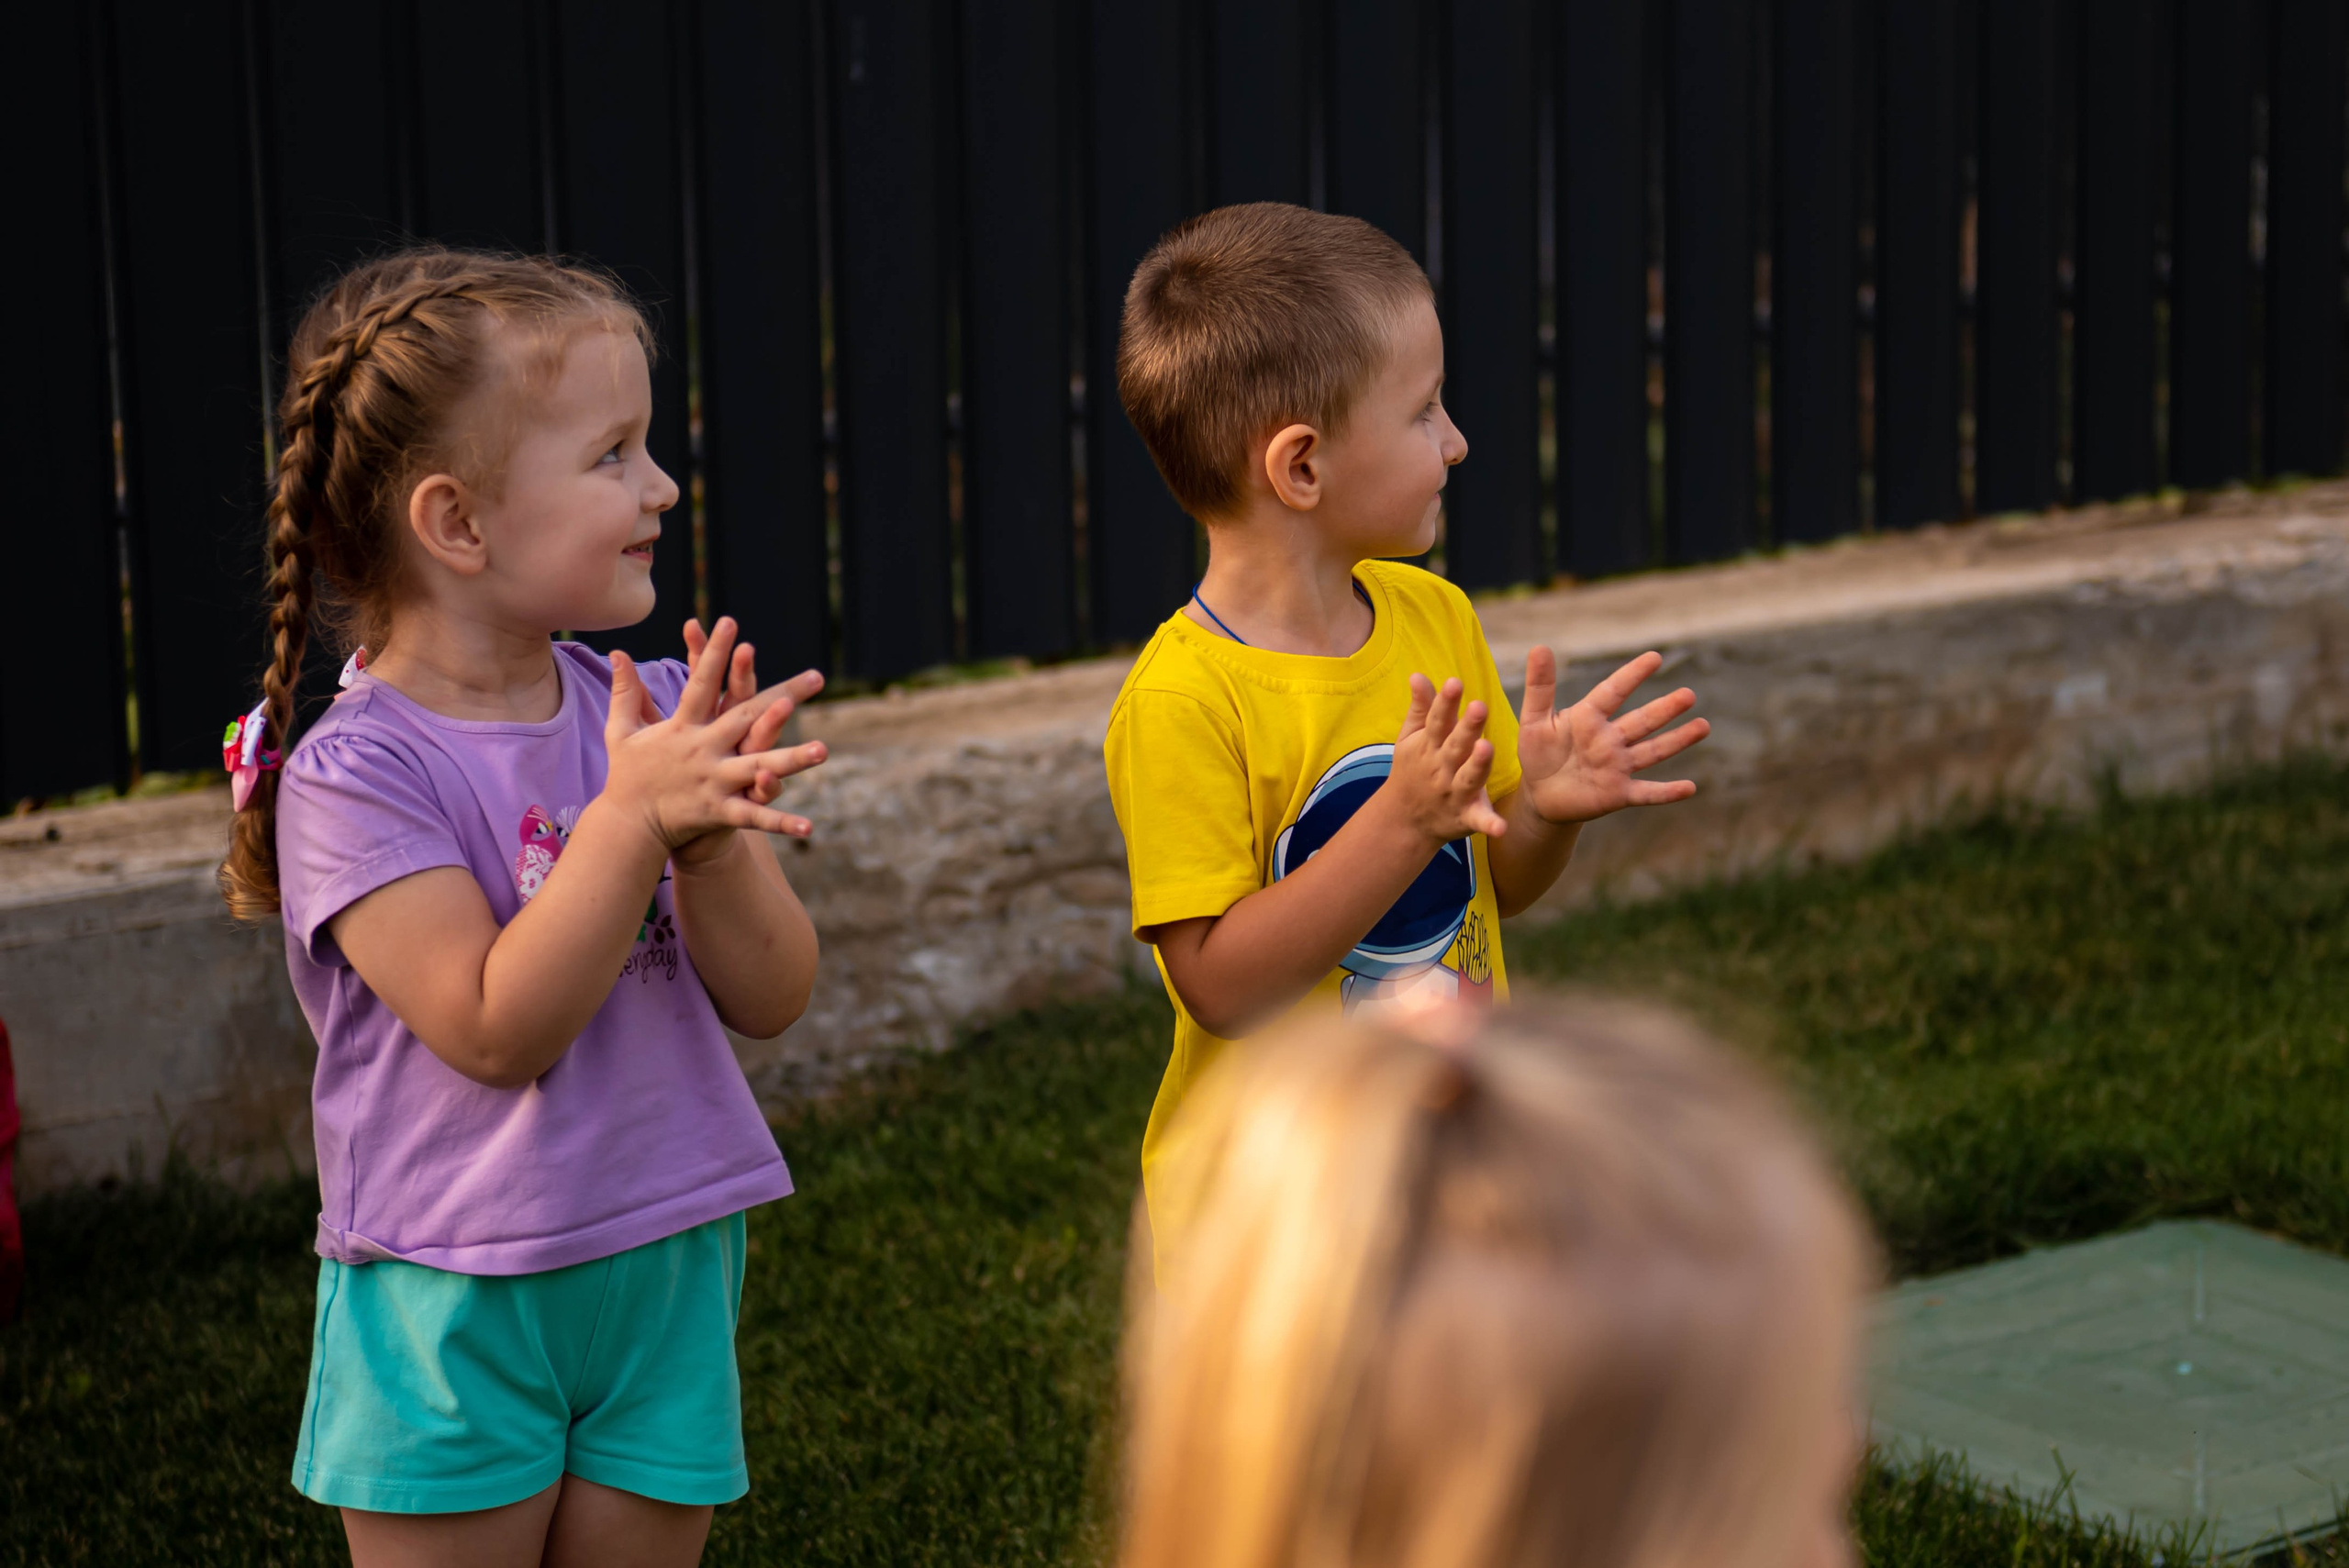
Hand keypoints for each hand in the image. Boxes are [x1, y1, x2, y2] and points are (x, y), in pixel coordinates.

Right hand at [600, 617, 827, 857]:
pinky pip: (754, 817)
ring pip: (759, 765)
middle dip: (783, 696)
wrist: (627, 824)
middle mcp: (703, 749)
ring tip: (823, 750)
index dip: (713, 652)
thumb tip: (617, 652)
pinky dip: (780, 823)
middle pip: (748, 716)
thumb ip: (625, 691)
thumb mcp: (622, 730)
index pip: (702, 682)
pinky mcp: (719, 810)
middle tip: (816, 677)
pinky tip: (809, 828)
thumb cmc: (628, 773)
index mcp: (683, 726)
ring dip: (791, 758)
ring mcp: (713, 780)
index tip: (729, 622)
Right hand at [1382, 673, 1509, 845]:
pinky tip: (1502, 827)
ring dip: (1477, 765)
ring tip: (1487, 747)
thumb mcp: (1410, 739)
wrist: (1405, 819)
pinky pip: (1479, 821)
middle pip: (1455, 746)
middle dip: (1467, 727)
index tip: (1455, 682)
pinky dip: (1489, 824)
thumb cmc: (1413, 769)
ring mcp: (1453, 793)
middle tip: (1480, 706)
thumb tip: (1418, 675)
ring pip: (1468, 778)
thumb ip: (1421, 708)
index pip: (1437, 721)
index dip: (1445, 702)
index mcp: (1429, 746)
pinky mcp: (1466, 817)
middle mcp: (1441, 768)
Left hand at [1514, 648, 1707, 823]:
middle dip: (1665, 708)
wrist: (1540, 795)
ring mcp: (1617, 767)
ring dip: (1678, 740)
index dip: (1632, 675)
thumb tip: (1540, 647)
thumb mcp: (1534, 720)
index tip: (1654, 657)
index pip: (1614, 691)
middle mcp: (1610, 739)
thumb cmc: (1539, 753)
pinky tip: (1690, 788)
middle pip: (1642, 721)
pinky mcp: (1618, 794)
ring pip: (1652, 751)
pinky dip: (1667, 792)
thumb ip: (1540, 686)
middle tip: (1689, 694)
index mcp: (1589, 717)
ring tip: (1703, 726)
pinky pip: (1647, 793)